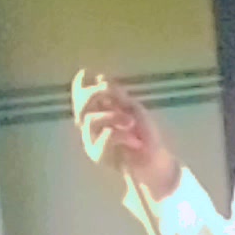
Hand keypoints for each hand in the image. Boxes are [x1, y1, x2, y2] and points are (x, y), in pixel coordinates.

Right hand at [71, 69, 180, 198]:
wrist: (154, 161)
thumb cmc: (145, 135)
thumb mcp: (133, 108)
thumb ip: (116, 95)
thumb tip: (100, 79)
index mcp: (100, 112)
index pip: (81, 96)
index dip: (80, 84)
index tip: (85, 73)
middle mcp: (91, 126)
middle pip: (80, 104)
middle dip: (94, 93)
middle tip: (111, 92)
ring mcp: (91, 140)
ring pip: (90, 119)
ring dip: (113, 116)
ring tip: (131, 122)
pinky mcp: (97, 154)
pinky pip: (105, 135)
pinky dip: (121, 135)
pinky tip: (134, 140)